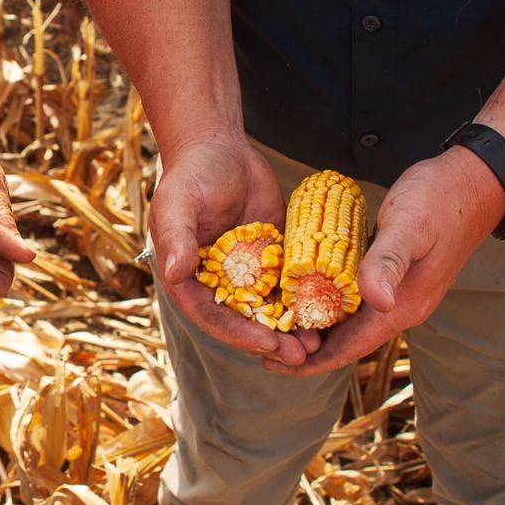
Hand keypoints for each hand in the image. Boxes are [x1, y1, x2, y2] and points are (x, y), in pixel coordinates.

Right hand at [153, 136, 320, 365]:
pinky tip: (330, 310)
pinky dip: (306, 299)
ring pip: (269, 308)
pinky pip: (289, 284)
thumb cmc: (191, 174)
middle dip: (271, 340)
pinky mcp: (271, 258)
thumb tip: (175, 272)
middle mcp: (216, 282)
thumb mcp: (179, 203)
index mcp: (187, 278)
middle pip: (243, 321)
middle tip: (300, 355)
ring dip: (291, 328)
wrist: (219, 148)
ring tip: (318, 342)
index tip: (265, 343)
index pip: (212, 315)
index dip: (237, 333)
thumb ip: (175, 237)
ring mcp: (246, 272)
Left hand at [265, 146, 504, 375]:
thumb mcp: (409, 227)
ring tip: (272, 323)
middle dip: (303, 347)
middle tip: (258, 343)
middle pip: (343, 340)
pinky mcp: (391, 274)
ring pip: (346, 320)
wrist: (475, 179)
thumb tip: (378, 304)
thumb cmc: (440, 199)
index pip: (349, 348)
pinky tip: (300, 293)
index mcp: (401, 307)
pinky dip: (323, 302)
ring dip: (311, 326)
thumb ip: (389, 263)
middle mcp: (398, 306)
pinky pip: (351, 298)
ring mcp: (396, 291)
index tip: (270, 363)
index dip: (310, 361)